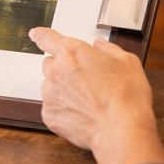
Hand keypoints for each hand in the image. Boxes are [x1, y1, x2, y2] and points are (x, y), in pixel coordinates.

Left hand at [32, 27, 163, 163]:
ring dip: (62, 90)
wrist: (122, 129)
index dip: (41, 35)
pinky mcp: (49, 115)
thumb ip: (109, 49)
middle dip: (63, 68)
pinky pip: (52, 108)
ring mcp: (50, 94)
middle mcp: (56, 71)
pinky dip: (63, 110)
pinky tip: (82, 114)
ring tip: (86, 100)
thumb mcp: (127, 62)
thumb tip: (101, 45)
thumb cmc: (126, 97)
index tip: (36, 35)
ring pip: (50, 87)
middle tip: (84, 80)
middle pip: (50, 64)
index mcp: (72, 52)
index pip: (46, 38)